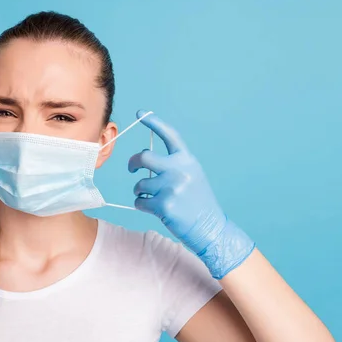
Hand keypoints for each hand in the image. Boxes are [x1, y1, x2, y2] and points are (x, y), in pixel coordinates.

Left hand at [128, 110, 254, 278]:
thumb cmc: (197, 202)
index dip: (153, 123)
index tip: (140, 113)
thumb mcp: (192, 175)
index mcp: (187, 160)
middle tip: (131, 169)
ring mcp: (171, 187)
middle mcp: (179, 170)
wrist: (210, 228)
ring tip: (153, 199)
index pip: (169, 136)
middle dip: (132, 163)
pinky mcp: (163, 205)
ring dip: (140, 192)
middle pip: (143, 157)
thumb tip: (144, 159)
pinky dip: (142, 205)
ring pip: (139, 184)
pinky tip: (155, 210)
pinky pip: (139, 201)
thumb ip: (173, 165)